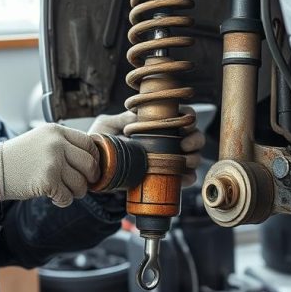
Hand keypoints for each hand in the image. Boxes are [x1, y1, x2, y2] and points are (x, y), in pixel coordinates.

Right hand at [0, 123, 98, 206]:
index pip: (89, 143)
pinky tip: (54, 198)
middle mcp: (57, 144)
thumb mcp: (42, 139)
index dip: (94, 158)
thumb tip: (92, 158)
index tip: (90, 168)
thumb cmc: (19, 157)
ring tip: (65, 191)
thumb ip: (64, 143)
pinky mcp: (47, 181)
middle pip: (90, 164)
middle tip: (83, 184)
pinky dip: (63, 201)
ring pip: (81, 183)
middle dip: (90, 178)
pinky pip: (67, 196)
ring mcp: (53, 162)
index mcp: (56, 131)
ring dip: (76, 192)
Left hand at [88, 108, 205, 186]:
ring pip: (194, 155)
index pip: (180, 116)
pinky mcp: (168, 178)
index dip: (188, 117)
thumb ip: (122, 117)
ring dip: (194, 158)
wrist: (95, 170)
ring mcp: (170, 159)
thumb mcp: (108, 126)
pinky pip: (186, 178)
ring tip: (184, 162)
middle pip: (194, 134)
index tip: (183, 124)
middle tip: (184, 145)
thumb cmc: (101, 144)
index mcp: (157, 124)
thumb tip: (138, 113)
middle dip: (195, 139)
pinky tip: (184, 178)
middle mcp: (167, 140)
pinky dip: (189, 177)